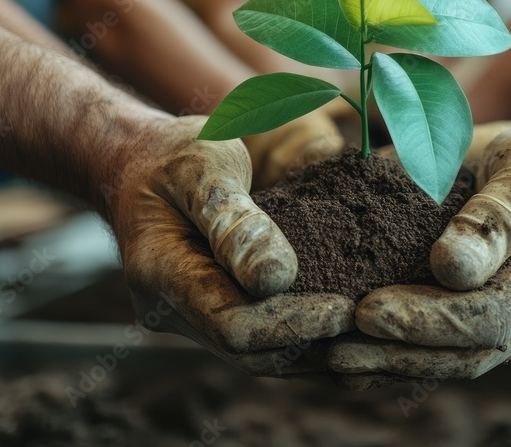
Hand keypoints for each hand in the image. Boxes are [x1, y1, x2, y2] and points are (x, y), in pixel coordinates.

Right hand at [107, 116, 353, 374]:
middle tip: (370, 323)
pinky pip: (260, 340)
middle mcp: (168, 310)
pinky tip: (348, 326)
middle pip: (248, 352)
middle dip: (311, 342)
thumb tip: (275, 280)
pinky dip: (304, 337)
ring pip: (257, 356)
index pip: (232, 324)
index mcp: (158, 273)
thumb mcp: (202, 166)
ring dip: (314, 350)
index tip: (345, 309)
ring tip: (369, 332)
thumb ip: (233, 221)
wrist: (140, 164)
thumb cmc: (173, 154)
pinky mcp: (212, 314)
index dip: (291, 324)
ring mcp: (189, 318)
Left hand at [330, 113, 510, 378]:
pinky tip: (349, 353)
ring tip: (331, 358)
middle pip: (473, 353)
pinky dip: (397, 356)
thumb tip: (450, 268)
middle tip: (335, 346)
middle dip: (402, 351)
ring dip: (392, 364)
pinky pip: (447, 353)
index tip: (369, 310)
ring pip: (457, 364)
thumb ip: (499, 213)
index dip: (433, 319)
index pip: (497, 314)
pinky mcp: (494, 326)